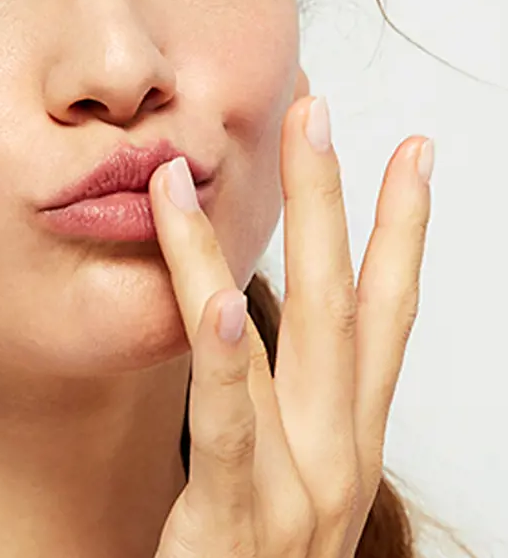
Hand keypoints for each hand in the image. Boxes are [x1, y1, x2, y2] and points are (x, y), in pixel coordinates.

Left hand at [149, 95, 431, 556]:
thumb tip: (236, 305)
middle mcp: (338, 451)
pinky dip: (225, 361)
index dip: (403, 229)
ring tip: (212, 170)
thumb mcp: (278, 466)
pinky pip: (232, 428)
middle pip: (345, 303)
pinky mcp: (236, 520)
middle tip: (316, 110)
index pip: (386, 313)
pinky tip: (217, 305)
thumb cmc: (249, 553)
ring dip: (253, 246)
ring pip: (283, 341)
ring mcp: (299, 488)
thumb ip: (264, 392)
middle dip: (332, 200)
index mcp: (347, 433)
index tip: (412, 152)